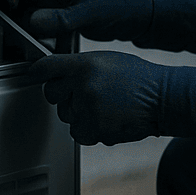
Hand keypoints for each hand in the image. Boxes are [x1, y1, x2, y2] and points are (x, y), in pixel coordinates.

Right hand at [0, 0, 152, 41]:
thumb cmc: (116, 5)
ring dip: (27, 18)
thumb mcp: (88, 12)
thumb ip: (61, 18)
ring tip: (25, 30)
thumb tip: (34, 20)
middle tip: (10, 16)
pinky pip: (42, 19)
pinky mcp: (60, 13)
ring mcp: (58, 0)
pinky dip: (38, 28)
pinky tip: (39, 38)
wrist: (129, 18)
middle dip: (17, 3)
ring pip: (32, 7)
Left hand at [28, 51, 195, 145]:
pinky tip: (107, 120)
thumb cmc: (139, 79)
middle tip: (85, 94)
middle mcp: (82, 85)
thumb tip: (58, 74)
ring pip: (67, 116)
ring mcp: (88, 109)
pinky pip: (78, 133)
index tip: (32, 75)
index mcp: (85, 65)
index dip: (37, 72)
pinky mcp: (95, 129)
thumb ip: (80, 66)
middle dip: (64, 95)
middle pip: (53, 94)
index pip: (48, 67)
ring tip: (105, 106)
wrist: (163, 98)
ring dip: (80, 114)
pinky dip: (89, 130)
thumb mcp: (108, 61)